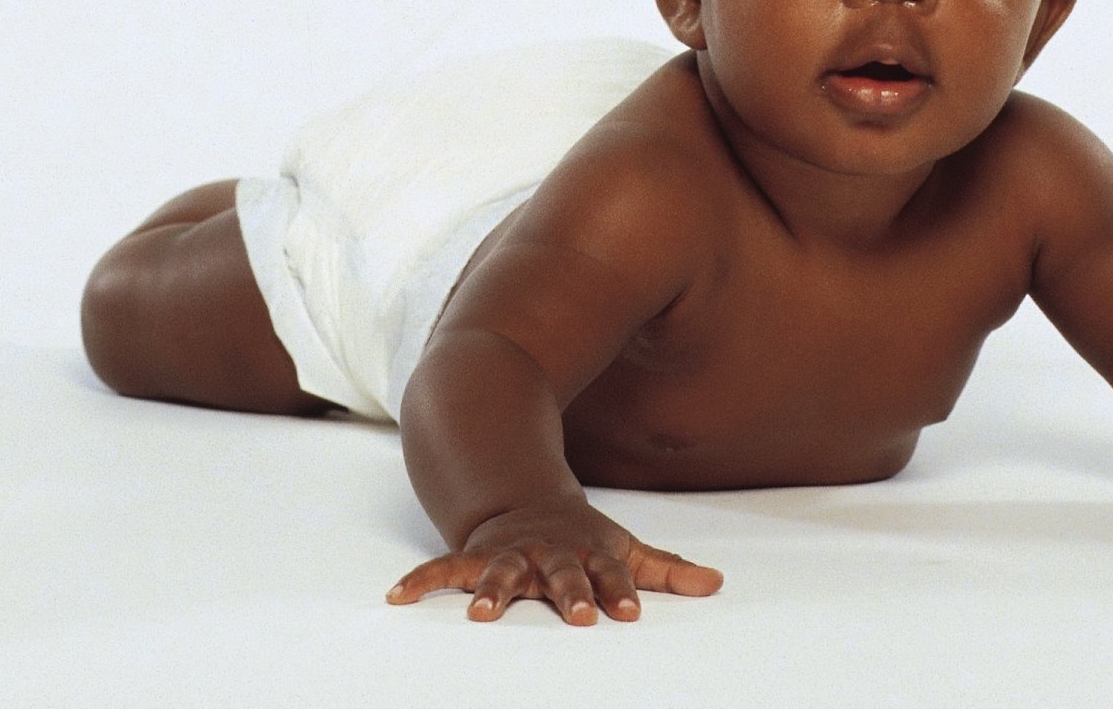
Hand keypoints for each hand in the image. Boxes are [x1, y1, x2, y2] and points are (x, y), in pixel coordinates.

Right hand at [385, 498, 723, 623]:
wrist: (523, 495)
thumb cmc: (580, 536)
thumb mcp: (623, 547)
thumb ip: (665, 571)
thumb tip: (717, 584)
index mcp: (588, 554)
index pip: (611, 576)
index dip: (620, 592)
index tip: (627, 614)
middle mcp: (549, 554)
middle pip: (562, 574)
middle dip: (569, 594)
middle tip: (577, 617)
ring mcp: (510, 554)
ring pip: (500, 572)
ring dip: (491, 592)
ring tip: (481, 616)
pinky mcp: (474, 555)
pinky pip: (443, 569)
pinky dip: (420, 581)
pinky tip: (396, 598)